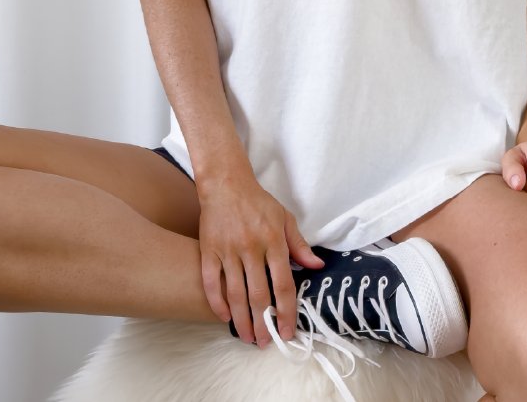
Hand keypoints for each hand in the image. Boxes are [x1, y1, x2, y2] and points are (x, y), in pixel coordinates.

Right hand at [197, 175, 324, 346]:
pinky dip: (217, 302)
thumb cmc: (258, 203)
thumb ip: (299, 245)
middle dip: (263, 323)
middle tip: (266, 343)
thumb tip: (317, 266)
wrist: (226, 184)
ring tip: (248, 337)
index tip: (288, 331)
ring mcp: (228, 250)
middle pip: (259, 294)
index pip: (283, 283)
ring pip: (235, 293)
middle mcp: (251, 248)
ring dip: (242, 320)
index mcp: (274, 241)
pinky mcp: (208, 250)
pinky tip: (224, 317)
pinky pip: (211, 282)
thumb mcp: (285, 219)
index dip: (286, 311)